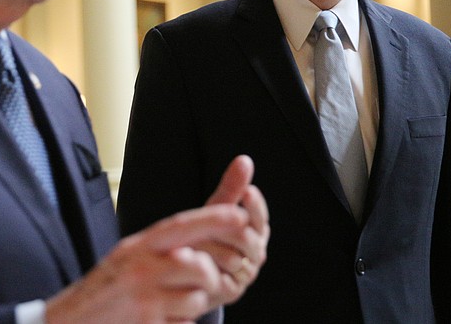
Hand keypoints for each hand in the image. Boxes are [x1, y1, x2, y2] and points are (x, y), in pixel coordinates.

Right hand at [45, 203, 252, 323]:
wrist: (70, 322)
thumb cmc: (106, 291)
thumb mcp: (127, 258)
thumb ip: (159, 249)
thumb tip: (195, 249)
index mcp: (138, 246)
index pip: (180, 225)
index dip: (213, 219)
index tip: (240, 215)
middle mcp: (140, 266)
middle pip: (196, 263)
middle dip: (211, 272)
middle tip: (209, 281)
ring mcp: (144, 297)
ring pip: (196, 297)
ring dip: (192, 305)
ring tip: (169, 306)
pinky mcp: (147, 323)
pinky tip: (160, 322)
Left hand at [199, 155, 269, 306]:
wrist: (189, 268)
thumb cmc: (206, 233)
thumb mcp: (216, 208)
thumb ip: (231, 187)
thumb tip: (245, 159)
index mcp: (256, 231)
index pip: (261, 217)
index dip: (256, 205)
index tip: (247, 191)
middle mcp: (255, 253)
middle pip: (248, 238)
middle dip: (227, 228)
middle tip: (208, 219)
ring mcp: (245, 274)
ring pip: (234, 258)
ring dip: (213, 248)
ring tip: (194, 240)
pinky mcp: (231, 291)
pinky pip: (222, 279)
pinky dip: (207, 268)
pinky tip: (192, 260)